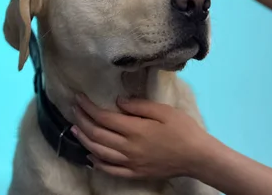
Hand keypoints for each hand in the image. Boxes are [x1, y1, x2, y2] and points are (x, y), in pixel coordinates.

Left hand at [70, 93, 209, 178]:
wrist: (197, 157)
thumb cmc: (183, 130)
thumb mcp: (164, 111)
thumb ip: (139, 106)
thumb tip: (117, 101)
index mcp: (134, 130)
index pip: (103, 117)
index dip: (88, 107)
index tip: (79, 98)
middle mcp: (128, 148)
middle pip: (97, 134)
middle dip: (81, 120)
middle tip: (73, 110)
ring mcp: (130, 163)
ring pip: (99, 152)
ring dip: (84, 140)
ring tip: (74, 129)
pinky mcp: (135, 173)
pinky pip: (110, 170)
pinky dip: (97, 162)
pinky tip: (90, 156)